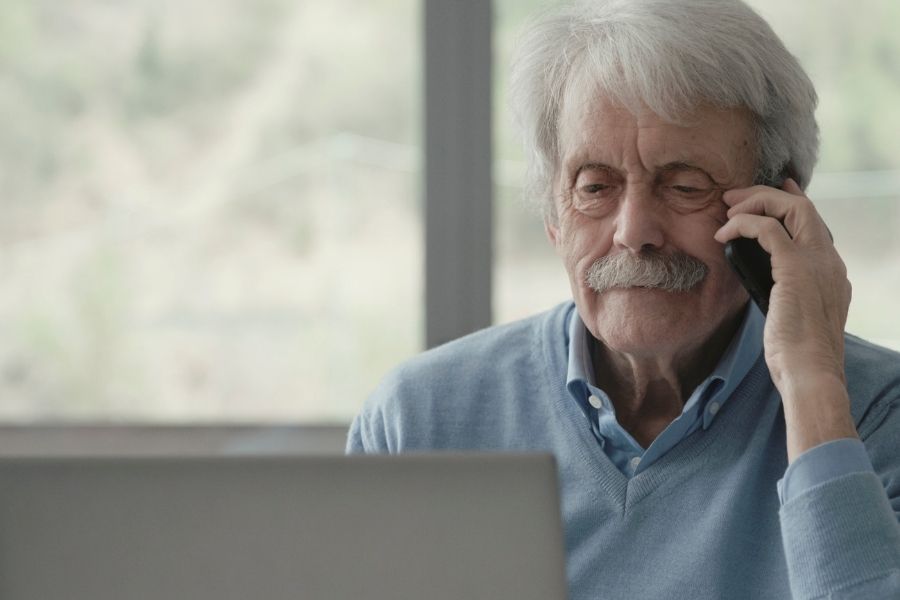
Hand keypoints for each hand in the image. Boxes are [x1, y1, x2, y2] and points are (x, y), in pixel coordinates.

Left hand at [714, 179, 856, 459]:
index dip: (793, 202)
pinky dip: (742, 224)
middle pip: (804, 208)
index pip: (815, 225)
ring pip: (791, 208)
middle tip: (734, 198)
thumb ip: (785, 294)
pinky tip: (723, 235)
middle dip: (767, 195)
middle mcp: (829, 261)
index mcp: (831, 273)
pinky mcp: (795, 267)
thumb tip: (762, 284)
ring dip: (754, 202)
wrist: (810, 372)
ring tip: (726, 210)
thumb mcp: (791, 317)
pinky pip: (767, 228)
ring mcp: (816, 262)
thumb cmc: (796, 356)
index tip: (775, 190)